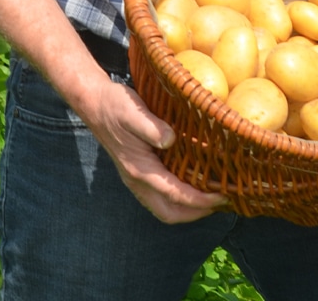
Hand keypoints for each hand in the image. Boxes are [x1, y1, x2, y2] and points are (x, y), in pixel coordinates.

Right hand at [83, 74, 228, 222]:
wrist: (95, 103)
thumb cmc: (116, 106)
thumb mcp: (135, 113)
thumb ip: (152, 128)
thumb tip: (171, 140)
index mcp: (140, 169)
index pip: (174, 194)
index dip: (199, 200)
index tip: (221, 195)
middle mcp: (137, 180)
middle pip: (169, 212)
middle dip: (196, 213)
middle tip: (221, 202)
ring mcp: (136, 179)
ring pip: (164, 207)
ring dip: (188, 209)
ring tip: (211, 197)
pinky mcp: (138, 172)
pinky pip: (160, 196)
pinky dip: (179, 198)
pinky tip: (193, 183)